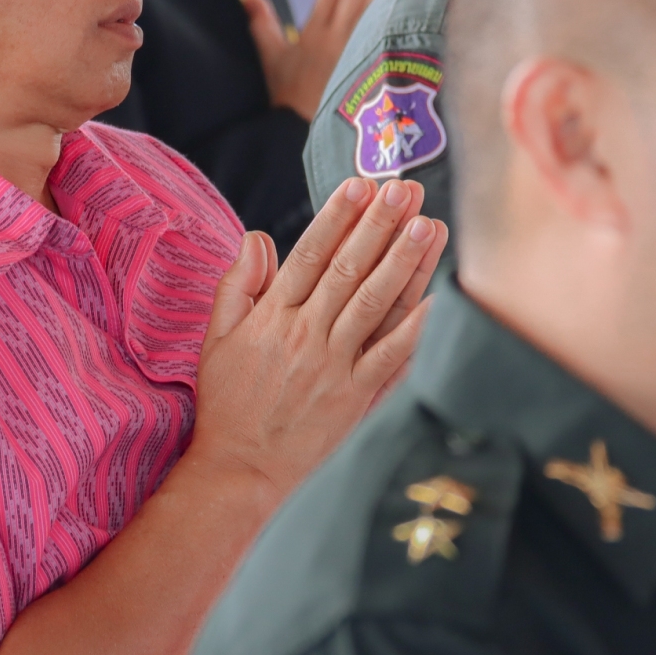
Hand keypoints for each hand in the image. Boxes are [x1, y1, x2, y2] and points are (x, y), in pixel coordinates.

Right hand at [192, 176, 447, 494]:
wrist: (241, 470)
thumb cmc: (228, 403)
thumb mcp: (216, 339)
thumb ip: (237, 284)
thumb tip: (258, 237)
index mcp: (272, 317)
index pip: (310, 254)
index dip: (338, 216)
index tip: (360, 184)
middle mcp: (306, 335)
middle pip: (350, 269)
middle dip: (380, 225)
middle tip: (406, 189)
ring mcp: (335, 366)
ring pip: (377, 304)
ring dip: (405, 262)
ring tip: (430, 226)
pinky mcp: (357, 397)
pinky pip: (393, 356)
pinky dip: (417, 328)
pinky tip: (439, 297)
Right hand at [247, 0, 393, 118]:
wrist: (302, 133)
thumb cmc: (286, 97)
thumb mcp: (270, 59)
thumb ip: (261, 24)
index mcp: (313, 37)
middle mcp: (337, 42)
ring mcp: (357, 55)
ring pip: (373, 14)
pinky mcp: (370, 68)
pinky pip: (385, 35)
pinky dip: (393, 15)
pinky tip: (403, 1)